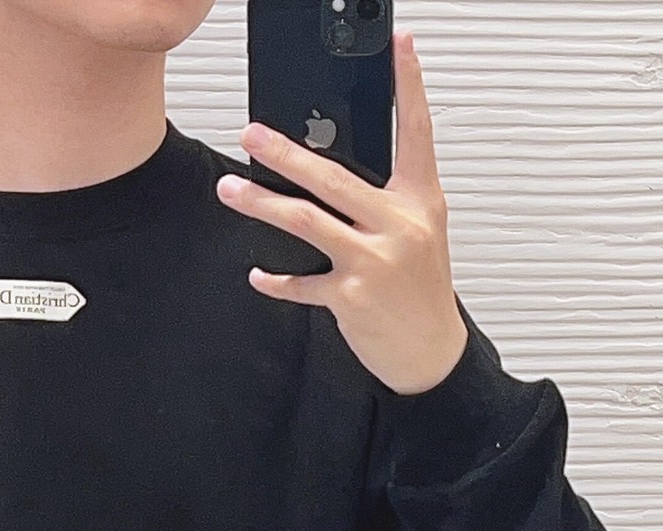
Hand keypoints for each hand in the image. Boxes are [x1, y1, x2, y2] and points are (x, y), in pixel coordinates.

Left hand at [216, 31, 468, 395]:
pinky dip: (277, 280)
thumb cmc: (421, 291)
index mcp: (420, 202)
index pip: (417, 131)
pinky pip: (302, 284)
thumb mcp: (419, 234)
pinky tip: (259, 273)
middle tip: (252, 135)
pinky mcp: (351, 298)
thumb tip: (334, 173)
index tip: (400, 45)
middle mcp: (398, 226)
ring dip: (262, 205)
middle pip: (334, 178)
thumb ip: (386, 201)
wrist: (431, 353)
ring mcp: (373, 262)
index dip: (410, 85)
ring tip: (231, 190)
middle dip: (286, 154)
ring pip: (307, 222)